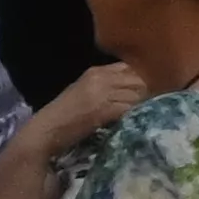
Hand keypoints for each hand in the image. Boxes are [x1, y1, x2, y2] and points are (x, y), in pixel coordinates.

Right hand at [23, 61, 140, 165]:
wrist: (45, 132)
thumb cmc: (62, 116)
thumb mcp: (82, 92)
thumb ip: (103, 86)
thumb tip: (128, 88)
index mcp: (95, 71)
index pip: (129, 66)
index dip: (142, 76)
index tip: (149, 87)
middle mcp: (101, 78)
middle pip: (137, 78)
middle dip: (147, 89)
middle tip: (153, 100)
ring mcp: (102, 94)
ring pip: (137, 93)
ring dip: (143, 103)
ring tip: (147, 110)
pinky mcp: (104, 111)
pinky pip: (129, 107)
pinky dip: (135, 113)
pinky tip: (135, 118)